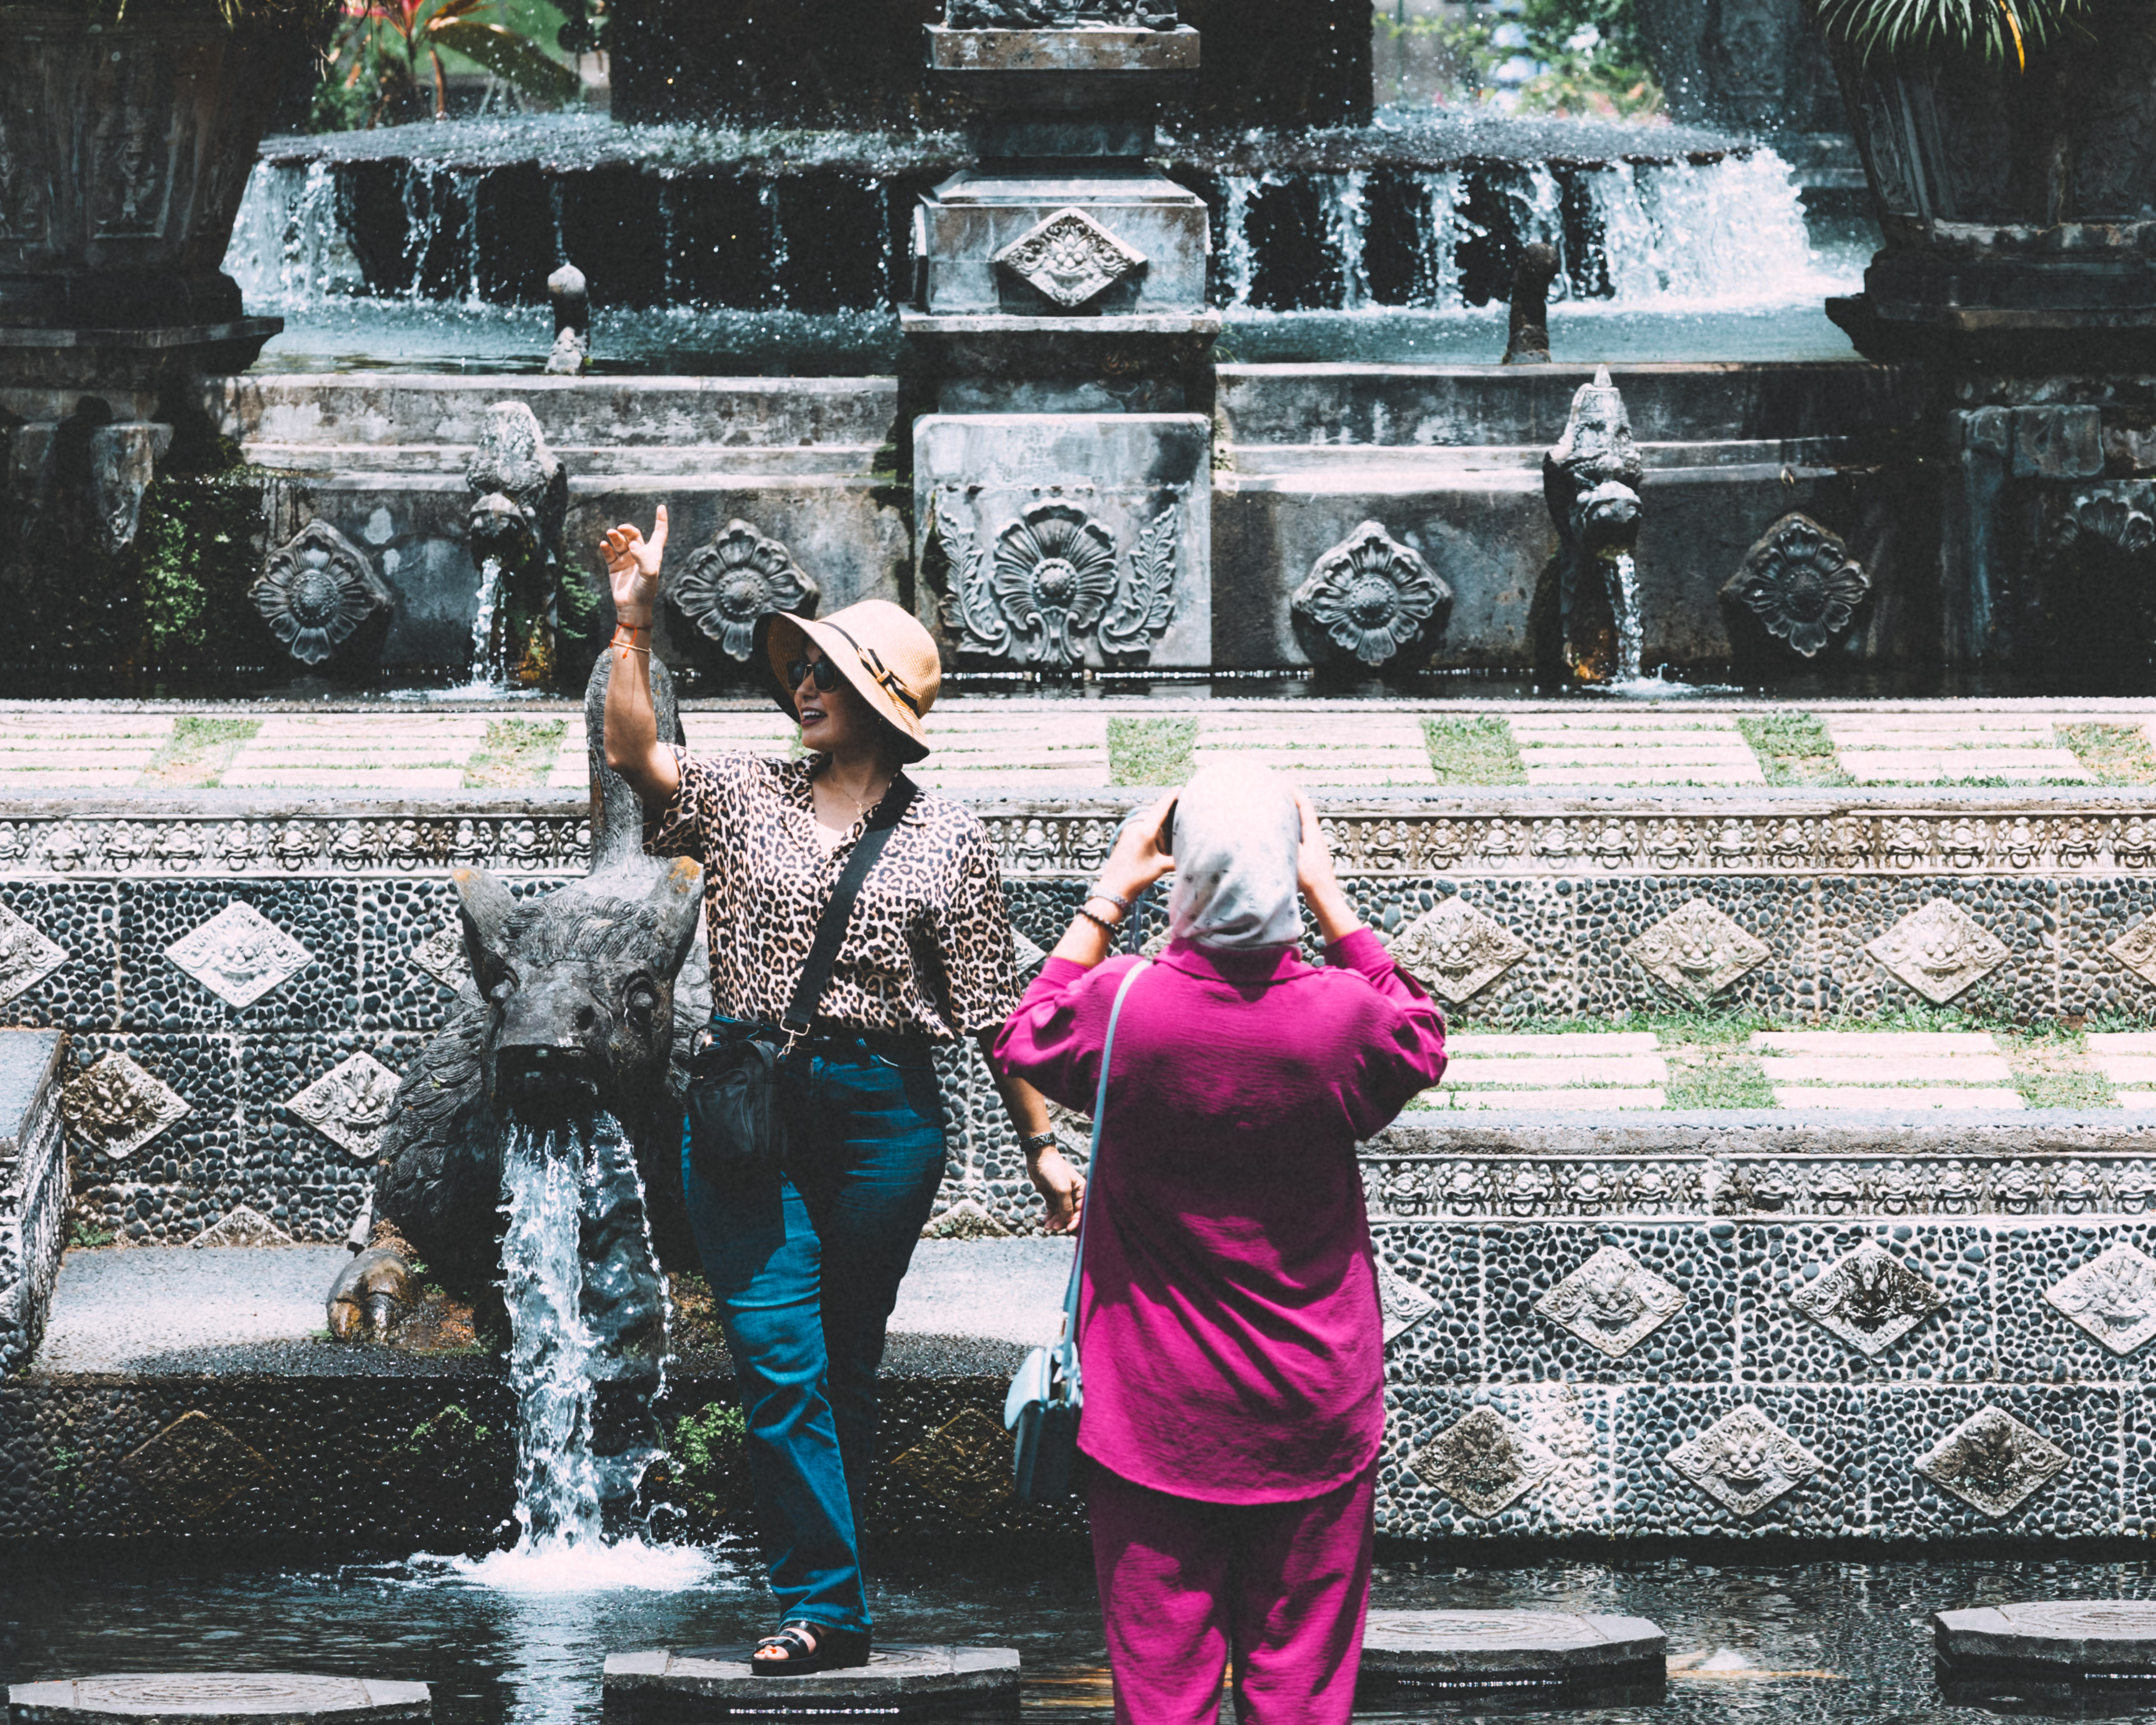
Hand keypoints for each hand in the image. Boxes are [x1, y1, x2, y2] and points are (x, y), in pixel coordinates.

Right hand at [601, 504, 668, 625]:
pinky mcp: (614, 566)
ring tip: (610, 533)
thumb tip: (633, 545)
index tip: (660, 506)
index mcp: (652, 554)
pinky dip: (606, 547)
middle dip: (628, 529)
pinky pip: (609, 552)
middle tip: (620, 529)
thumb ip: (643, 558)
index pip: (659, 533)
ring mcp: (626, 559)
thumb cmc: (645, 591)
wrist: (632, 607)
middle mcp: (639, 554)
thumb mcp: (649, 575)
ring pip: (620, 542)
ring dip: (615, 536)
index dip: (661, 520)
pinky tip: (604, 544)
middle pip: (634, 535)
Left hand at [1027, 1143, 1084, 1234]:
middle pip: (1070, 1213)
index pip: (1081, 1209)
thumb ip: (1066, 1205)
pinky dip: (1049, 1216)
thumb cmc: (1054, 1170)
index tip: (1068, 1229)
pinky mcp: (1052, 1196)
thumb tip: (1068, 1220)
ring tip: (1047, 1226)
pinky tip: (1045, 1221)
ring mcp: (1061, 1195)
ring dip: (1055, 1221)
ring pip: (1060, 1213)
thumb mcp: (1062, 1188)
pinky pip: (1052, 1210)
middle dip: (1063, 1222)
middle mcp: (1073, 1194)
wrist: (1039, 1158)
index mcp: (1081, 1190)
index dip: (1075, 1220)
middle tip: (1053, 1228)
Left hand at [1097, 793, 1176, 900]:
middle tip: (1180, 813)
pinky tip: (1158, 841)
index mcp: (1145, 830)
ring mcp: (1128, 832)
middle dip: (1167, 813)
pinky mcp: (1125, 838)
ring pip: (1148, 822)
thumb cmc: (1136, 878)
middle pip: (1155, 814)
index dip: (1170, 797)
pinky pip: (1141, 829)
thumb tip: (1193, 856)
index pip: (1160, 808)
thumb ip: (1177, 859)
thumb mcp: (1161, 867)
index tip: (1178, 788)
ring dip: (1159, 827)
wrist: (1114, 889)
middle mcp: (1135, 827)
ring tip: (1170, 833)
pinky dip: (1152, 832)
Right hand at [1292, 786, 1361, 941]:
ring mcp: (1315, 848)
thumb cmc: (1311, 880)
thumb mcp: (1295, 857)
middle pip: (1304, 814)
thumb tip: (1274, 827)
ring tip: (1277, 812)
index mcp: (1313, 834)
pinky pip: (1300, 838)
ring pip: (1302, 826)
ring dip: (1291, 817)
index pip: (1305, 807)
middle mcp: (1316, 838)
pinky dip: (1291, 831)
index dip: (1295, 794)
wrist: (1325, 899)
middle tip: (1278, 794)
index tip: (1284, 784)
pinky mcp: (1312, 858)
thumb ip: (1286, 841)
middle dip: (1292, 802)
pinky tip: (1282, 837)